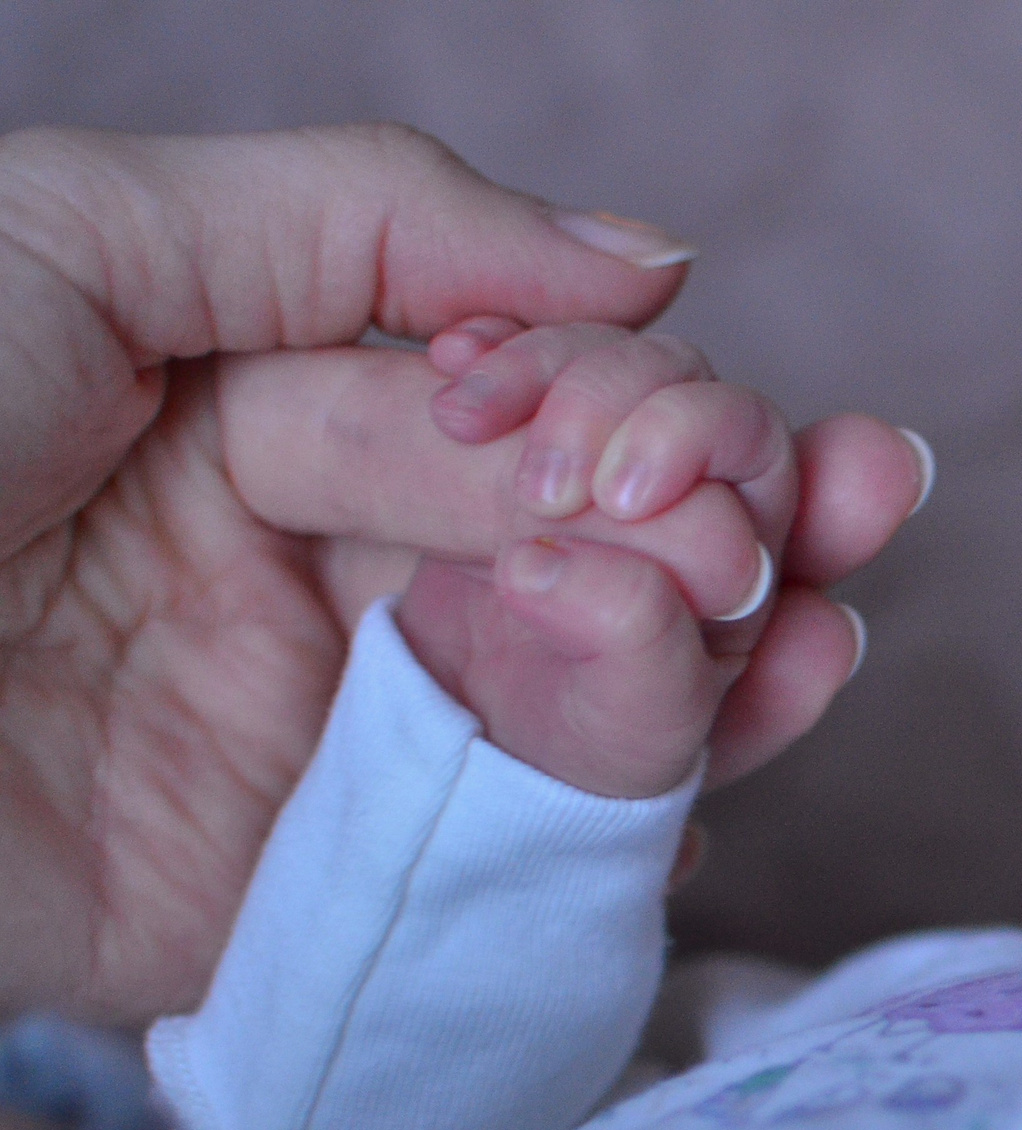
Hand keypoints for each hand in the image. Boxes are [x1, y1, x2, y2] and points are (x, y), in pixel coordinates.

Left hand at [0, 125, 908, 1022]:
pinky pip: (523, 850)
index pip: (504, 404)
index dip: (625, 406)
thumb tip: (644, 254)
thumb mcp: (77, 243)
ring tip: (814, 612)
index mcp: (248, 415)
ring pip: (590, 689)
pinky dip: (654, 797)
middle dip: (728, 512)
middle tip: (824, 506)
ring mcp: (327, 745)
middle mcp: (310, 577)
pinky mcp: (322, 897)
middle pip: (585, 542)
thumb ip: (366, 219)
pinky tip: (751, 717)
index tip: (696, 431)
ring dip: (732, 647)